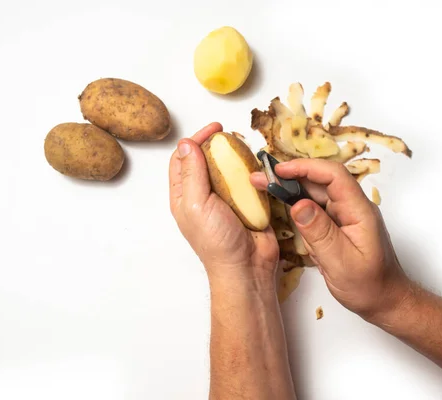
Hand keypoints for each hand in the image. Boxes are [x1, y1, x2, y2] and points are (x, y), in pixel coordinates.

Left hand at [169, 123, 278, 284]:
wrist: (247, 267)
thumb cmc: (217, 241)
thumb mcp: (197, 203)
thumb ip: (192, 172)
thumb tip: (186, 144)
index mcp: (184, 195)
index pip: (183, 158)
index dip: (196, 140)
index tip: (214, 129)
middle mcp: (203, 195)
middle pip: (207, 160)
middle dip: (218, 145)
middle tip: (232, 135)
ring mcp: (226, 199)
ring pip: (229, 168)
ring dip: (237, 156)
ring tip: (246, 149)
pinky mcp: (247, 203)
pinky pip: (249, 181)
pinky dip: (253, 171)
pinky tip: (258, 166)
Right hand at [251, 159, 410, 320]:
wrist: (385, 301)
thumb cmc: (369, 286)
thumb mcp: (340, 262)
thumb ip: (319, 233)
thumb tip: (297, 205)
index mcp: (359, 211)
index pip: (333, 176)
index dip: (305, 168)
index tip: (279, 171)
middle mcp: (352, 208)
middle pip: (321, 181)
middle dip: (290, 176)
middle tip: (260, 178)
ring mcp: (345, 216)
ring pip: (316, 194)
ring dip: (290, 189)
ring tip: (264, 187)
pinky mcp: (337, 225)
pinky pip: (315, 209)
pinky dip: (297, 205)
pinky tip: (281, 204)